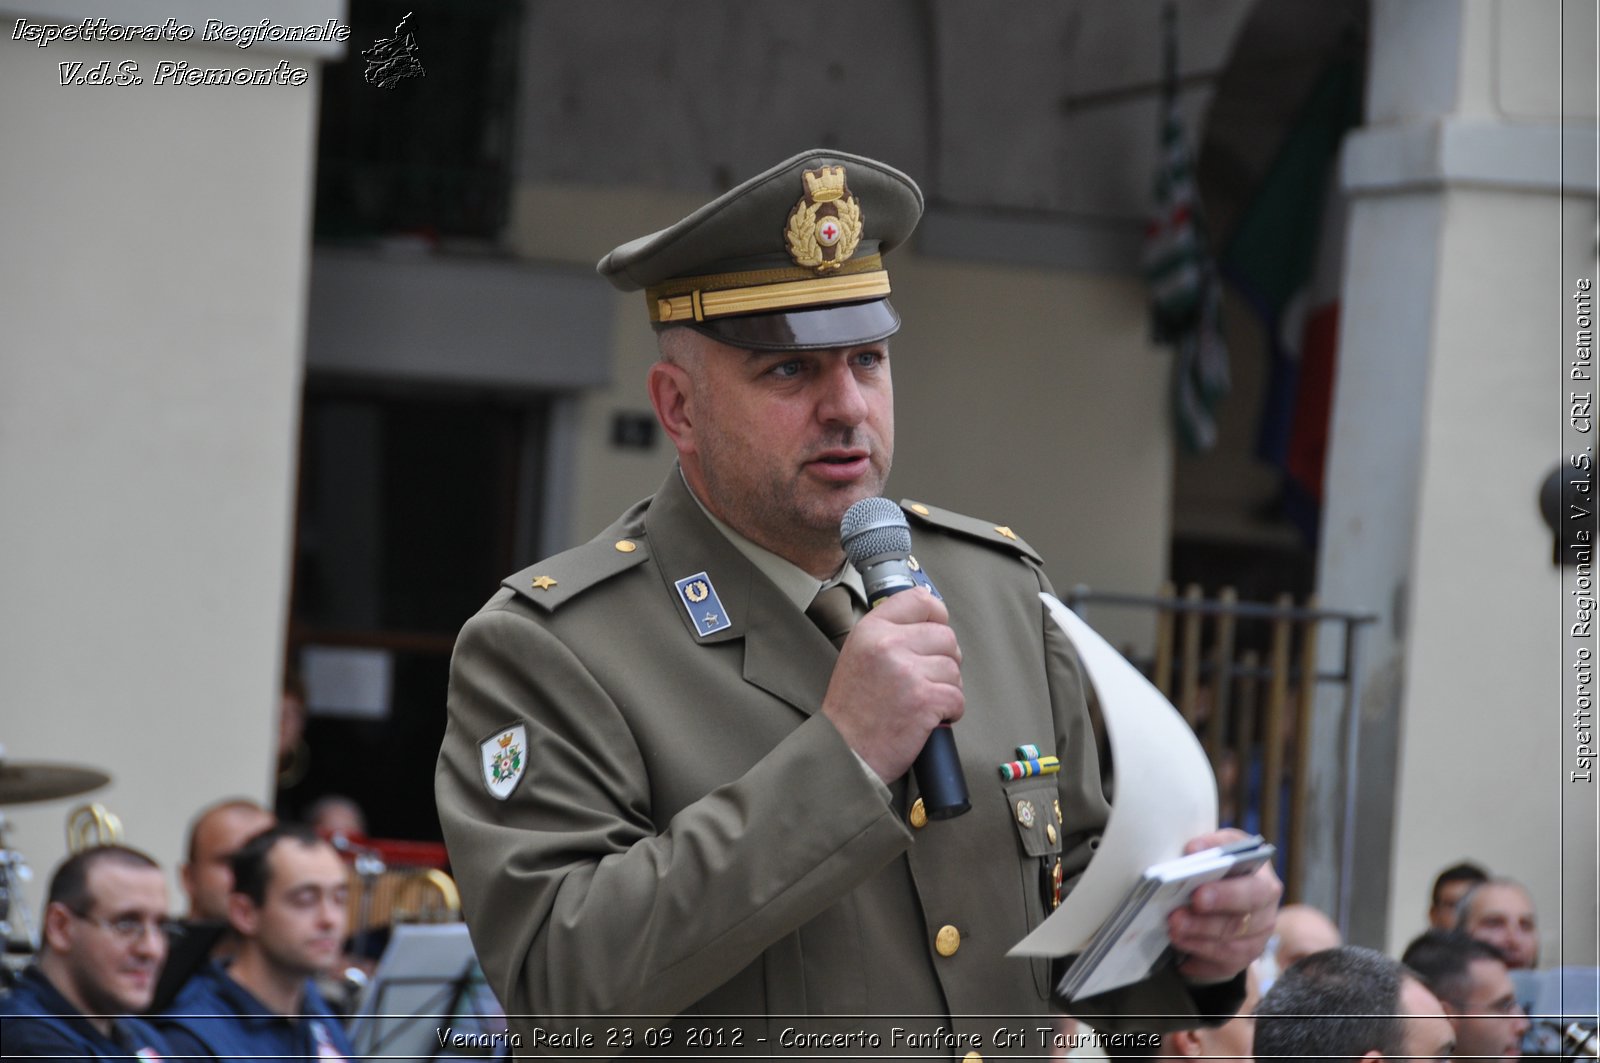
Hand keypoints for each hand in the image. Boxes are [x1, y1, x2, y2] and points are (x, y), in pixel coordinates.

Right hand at [821, 587, 963, 781]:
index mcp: (872, 630)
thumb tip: (930, 620)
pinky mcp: (924, 700)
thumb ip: (889, 634)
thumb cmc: (854, 708)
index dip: (937, 615)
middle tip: (928, 678)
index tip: (937, 627)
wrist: (845, 750)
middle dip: (945, 660)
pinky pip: (958, 697)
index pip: (919, 600)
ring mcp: (908, 672)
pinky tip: (930, 717)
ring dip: (947, 688)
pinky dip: (951, 711)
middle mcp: (888, 645)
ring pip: (954, 669)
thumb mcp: (859, 655)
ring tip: (923, 701)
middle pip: (945, 636)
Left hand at [1165, 828, 1281, 983]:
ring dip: (1199, 943)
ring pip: (1232, 950)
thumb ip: (1211, 845)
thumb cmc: (1226, 865)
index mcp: (1265, 884)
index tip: (1197, 897)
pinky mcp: (1243, 958)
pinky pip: (1225, 968)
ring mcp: (1257, 940)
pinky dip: (1202, 965)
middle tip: (1174, 919)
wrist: (1231, 888)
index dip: (1225, 896)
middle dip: (1203, 923)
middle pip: (1239, 925)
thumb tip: (1194, 850)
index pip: (1252, 893)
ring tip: (1173, 934)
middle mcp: (1266, 915)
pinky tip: (1183, 961)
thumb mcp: (1223, 846)